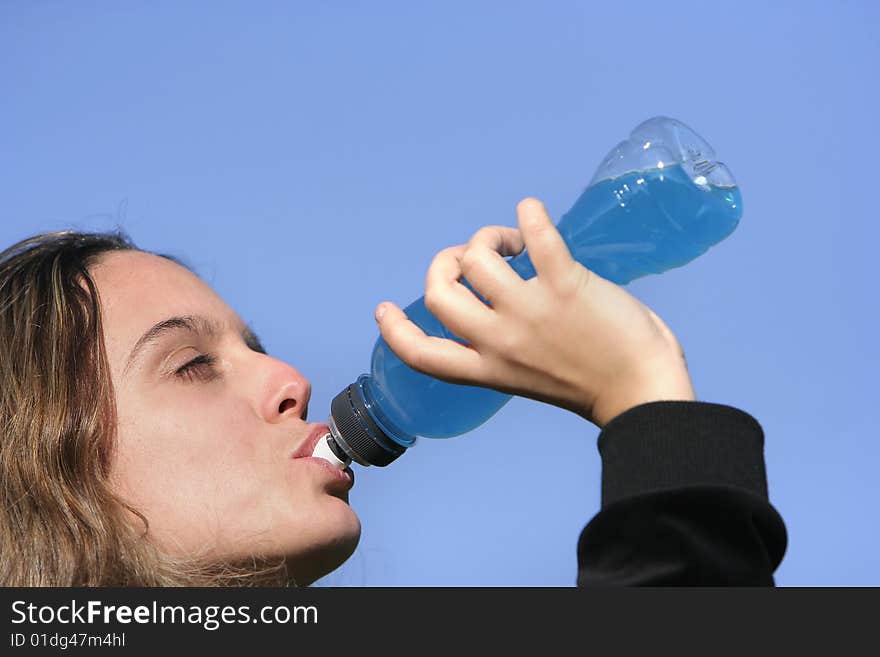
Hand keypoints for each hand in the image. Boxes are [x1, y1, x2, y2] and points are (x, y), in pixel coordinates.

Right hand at [374, 198, 695, 427]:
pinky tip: (534, 211)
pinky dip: (531, 215)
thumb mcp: (529, 376)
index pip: (421, 355)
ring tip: (517, 242)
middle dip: (445, 263)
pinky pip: (537, 237)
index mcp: (488, 369)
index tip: (385, 309)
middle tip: (475, 259)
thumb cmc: (597, 385)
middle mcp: (498, 341)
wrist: (644, 393)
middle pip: (438, 292)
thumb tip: (506, 293)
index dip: (394, 331)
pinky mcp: (564, 286)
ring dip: (490, 238)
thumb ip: (504, 346)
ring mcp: (528, 312)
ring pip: (477, 258)